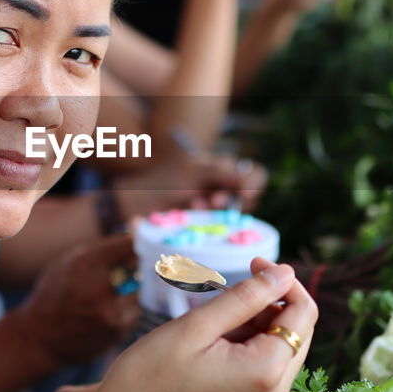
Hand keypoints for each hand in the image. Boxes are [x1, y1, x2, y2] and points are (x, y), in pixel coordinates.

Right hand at [12, 233, 141, 366]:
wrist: (39, 339)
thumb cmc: (55, 293)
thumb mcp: (70, 261)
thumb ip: (106, 246)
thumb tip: (139, 223)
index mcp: (84, 265)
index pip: (130, 245)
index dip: (141, 239)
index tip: (142, 239)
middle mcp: (98, 290)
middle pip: (143, 268)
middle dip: (142, 264)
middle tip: (137, 264)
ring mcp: (111, 315)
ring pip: (143, 291)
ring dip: (137, 287)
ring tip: (114, 290)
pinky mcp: (119, 333)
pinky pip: (138, 311)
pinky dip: (130, 307)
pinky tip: (110, 309)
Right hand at [59, 257, 316, 391]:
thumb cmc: (148, 379)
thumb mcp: (197, 327)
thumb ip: (246, 298)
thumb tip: (285, 273)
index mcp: (266, 373)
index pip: (304, 314)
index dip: (283, 281)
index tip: (252, 263)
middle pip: (297, 333)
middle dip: (271, 303)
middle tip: (228, 287)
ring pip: (280, 350)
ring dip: (256, 325)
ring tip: (211, 319)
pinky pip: (263, 369)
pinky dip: (247, 346)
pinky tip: (213, 341)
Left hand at [112, 153, 267, 216]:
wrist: (137, 201)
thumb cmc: (164, 180)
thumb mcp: (194, 170)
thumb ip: (222, 172)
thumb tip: (249, 180)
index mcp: (223, 167)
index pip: (255, 174)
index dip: (253, 184)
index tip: (242, 193)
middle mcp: (223, 186)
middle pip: (249, 196)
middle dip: (232, 199)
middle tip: (213, 201)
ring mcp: (215, 206)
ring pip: (234, 211)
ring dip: (216, 208)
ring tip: (194, 203)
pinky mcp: (206, 223)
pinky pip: (219, 223)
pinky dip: (206, 217)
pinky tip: (189, 209)